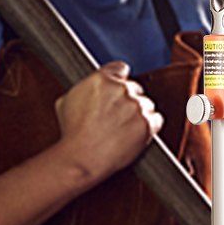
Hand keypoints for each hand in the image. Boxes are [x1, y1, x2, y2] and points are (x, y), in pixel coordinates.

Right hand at [53, 62, 161, 184]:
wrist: (82, 156)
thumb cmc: (73, 133)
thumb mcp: (66, 100)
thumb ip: (84, 88)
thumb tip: (90, 88)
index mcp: (102, 79)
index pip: (121, 68)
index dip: (120, 79)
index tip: (120, 86)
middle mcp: (122, 90)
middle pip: (135, 88)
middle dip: (128, 99)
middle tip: (118, 114)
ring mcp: (136, 106)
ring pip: (147, 104)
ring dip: (139, 113)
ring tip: (124, 127)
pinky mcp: (147, 124)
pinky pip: (157, 119)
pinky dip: (150, 125)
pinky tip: (136, 132)